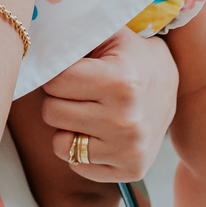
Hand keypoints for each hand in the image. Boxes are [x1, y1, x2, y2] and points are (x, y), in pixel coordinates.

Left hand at [38, 29, 179, 182]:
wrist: (170, 86)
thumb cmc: (131, 56)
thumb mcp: (110, 35)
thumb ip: (73, 35)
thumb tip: (35, 46)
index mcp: (121, 81)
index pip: (54, 82)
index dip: (56, 74)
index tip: (71, 70)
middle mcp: (126, 119)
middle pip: (52, 113)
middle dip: (59, 99)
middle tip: (78, 91)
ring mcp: (129, 149)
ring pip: (60, 144)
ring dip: (67, 127)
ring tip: (87, 111)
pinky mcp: (131, 171)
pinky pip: (76, 164)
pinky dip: (81, 149)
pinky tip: (99, 132)